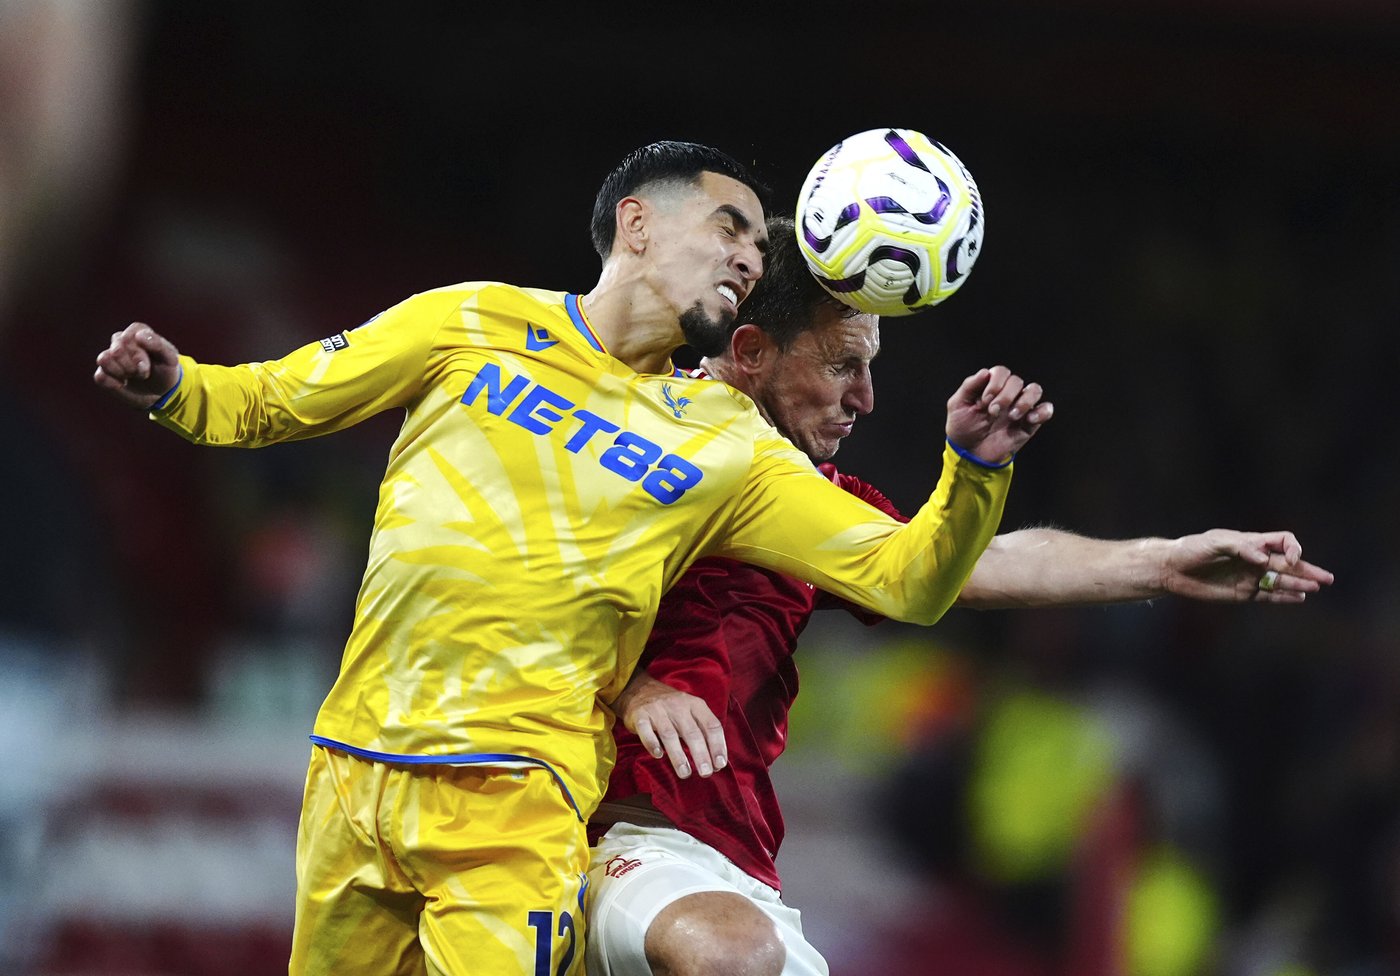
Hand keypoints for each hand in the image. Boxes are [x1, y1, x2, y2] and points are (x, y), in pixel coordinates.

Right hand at [94, 323, 181, 408]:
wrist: (161, 391)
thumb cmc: (166, 370)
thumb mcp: (170, 359)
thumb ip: (159, 345)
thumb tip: (139, 336)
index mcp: (137, 331)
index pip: (127, 338)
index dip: (137, 354)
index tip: (147, 366)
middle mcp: (121, 340)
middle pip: (116, 350)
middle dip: (132, 366)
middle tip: (144, 373)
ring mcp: (110, 356)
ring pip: (104, 359)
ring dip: (121, 373)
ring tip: (132, 376)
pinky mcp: (104, 373)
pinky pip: (100, 376)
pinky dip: (113, 384)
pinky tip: (123, 384)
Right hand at [612, 671, 726, 778]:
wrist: (640, 690)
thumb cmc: (672, 708)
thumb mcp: (691, 712)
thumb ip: (703, 733)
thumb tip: (716, 763)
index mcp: (695, 705)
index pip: (711, 725)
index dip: (717, 745)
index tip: (720, 764)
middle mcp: (678, 705)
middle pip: (692, 732)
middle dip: (700, 754)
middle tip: (706, 772)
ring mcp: (658, 709)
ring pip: (669, 734)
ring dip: (678, 755)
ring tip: (685, 773)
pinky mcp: (640, 714)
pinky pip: (646, 730)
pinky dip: (652, 743)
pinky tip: (658, 755)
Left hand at [946, 365, 1051, 464]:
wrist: (970, 454)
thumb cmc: (963, 428)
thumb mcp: (957, 405)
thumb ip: (969, 386)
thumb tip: (986, 372)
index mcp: (991, 387)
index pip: (1001, 372)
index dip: (995, 382)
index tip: (984, 401)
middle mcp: (1007, 394)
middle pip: (1016, 381)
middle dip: (1005, 396)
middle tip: (992, 412)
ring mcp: (1020, 407)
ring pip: (1035, 390)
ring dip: (1024, 401)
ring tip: (1012, 416)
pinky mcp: (1030, 423)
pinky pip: (1045, 410)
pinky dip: (1042, 411)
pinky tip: (1029, 420)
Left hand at [1163, 529, 1334, 602]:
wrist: (1172, 570)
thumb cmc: (1191, 550)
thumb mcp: (1212, 543)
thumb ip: (1239, 548)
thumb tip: (1263, 559)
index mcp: (1250, 543)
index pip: (1281, 541)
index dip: (1291, 548)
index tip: (1289, 558)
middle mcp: (1254, 560)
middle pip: (1287, 564)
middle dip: (1307, 569)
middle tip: (1327, 578)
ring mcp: (1251, 577)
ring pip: (1281, 581)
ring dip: (1299, 584)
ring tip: (1316, 588)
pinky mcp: (1243, 593)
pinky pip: (1269, 596)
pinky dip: (1284, 597)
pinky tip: (1299, 598)